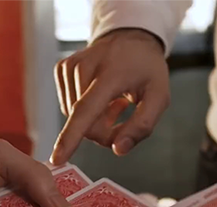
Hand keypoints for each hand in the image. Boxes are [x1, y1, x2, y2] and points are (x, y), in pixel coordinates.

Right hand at [50, 29, 170, 164]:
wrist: (131, 38)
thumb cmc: (146, 70)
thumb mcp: (159, 97)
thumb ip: (142, 126)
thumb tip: (117, 150)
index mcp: (111, 73)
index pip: (85, 110)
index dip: (71, 138)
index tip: (57, 158)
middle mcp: (85, 66)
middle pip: (83, 122)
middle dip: (102, 130)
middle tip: (121, 112)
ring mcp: (69, 66)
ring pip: (74, 117)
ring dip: (94, 118)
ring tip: (112, 99)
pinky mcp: (61, 68)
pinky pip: (68, 106)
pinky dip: (84, 108)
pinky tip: (99, 94)